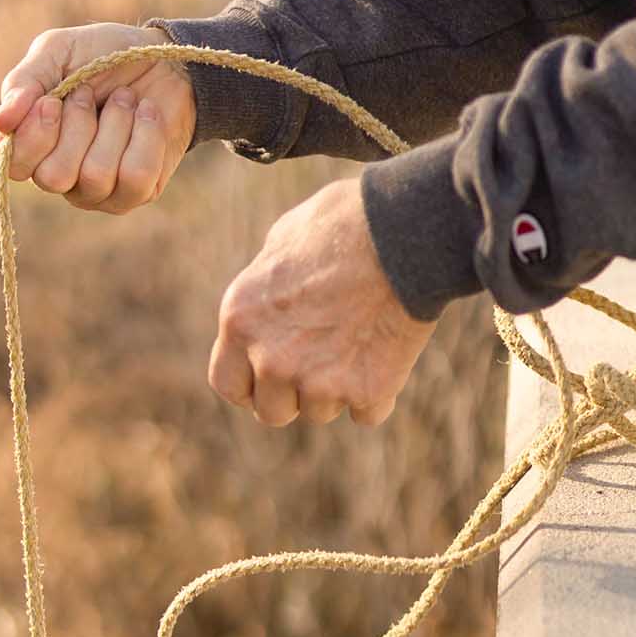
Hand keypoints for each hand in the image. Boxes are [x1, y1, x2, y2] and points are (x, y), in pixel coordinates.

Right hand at [0, 23, 195, 213]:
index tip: (54, 100)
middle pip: (54, 177)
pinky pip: (136, 176)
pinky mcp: (136, 193)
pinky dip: (146, 134)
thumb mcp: (58, 52)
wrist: (165, 59)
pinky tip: (147, 116)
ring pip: (96, 175)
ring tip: (125, 100)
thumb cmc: (104, 56)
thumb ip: (24, 82)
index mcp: (32, 146)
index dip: (34, 135)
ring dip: (116, 124)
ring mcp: (98, 192)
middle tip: (92, 94)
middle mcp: (60, 177)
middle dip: (79, 125)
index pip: (14, 167)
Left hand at [210, 177, 435, 426]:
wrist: (406, 230)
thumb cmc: (345, 222)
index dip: (249, 386)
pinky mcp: (365, 390)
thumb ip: (266, 289)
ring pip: (321, 412)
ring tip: (358, 340)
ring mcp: (317, 381)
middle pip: (273, 411)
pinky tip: (386, 354)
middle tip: (320, 361)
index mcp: (240, 321)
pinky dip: (377, 393)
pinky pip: (366, 414)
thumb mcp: (283, 242)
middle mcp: (271, 359)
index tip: (266, 381)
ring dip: (337, 389)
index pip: (228, 384)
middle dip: (293, 394)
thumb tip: (267, 308)